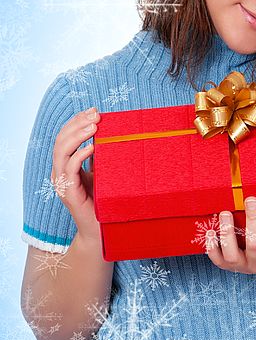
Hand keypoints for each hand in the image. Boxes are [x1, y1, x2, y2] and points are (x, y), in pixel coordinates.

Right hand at [51, 107, 100, 244]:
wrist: (102, 229)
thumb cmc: (104, 199)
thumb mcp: (103, 171)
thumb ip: (101, 155)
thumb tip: (111, 133)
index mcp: (66, 165)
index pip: (65, 136)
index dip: (77, 121)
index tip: (93, 110)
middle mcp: (61, 172)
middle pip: (61, 140)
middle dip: (77, 123)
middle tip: (95, 115)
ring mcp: (63, 183)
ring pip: (61, 152)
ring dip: (77, 136)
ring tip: (93, 126)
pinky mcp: (69, 194)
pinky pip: (69, 170)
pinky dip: (79, 155)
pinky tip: (91, 146)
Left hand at [205, 196, 255, 274]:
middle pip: (255, 246)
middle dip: (252, 221)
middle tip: (249, 199)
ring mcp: (246, 267)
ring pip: (232, 256)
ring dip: (227, 234)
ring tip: (226, 213)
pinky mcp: (233, 266)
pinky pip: (219, 262)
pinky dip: (212, 249)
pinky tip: (210, 232)